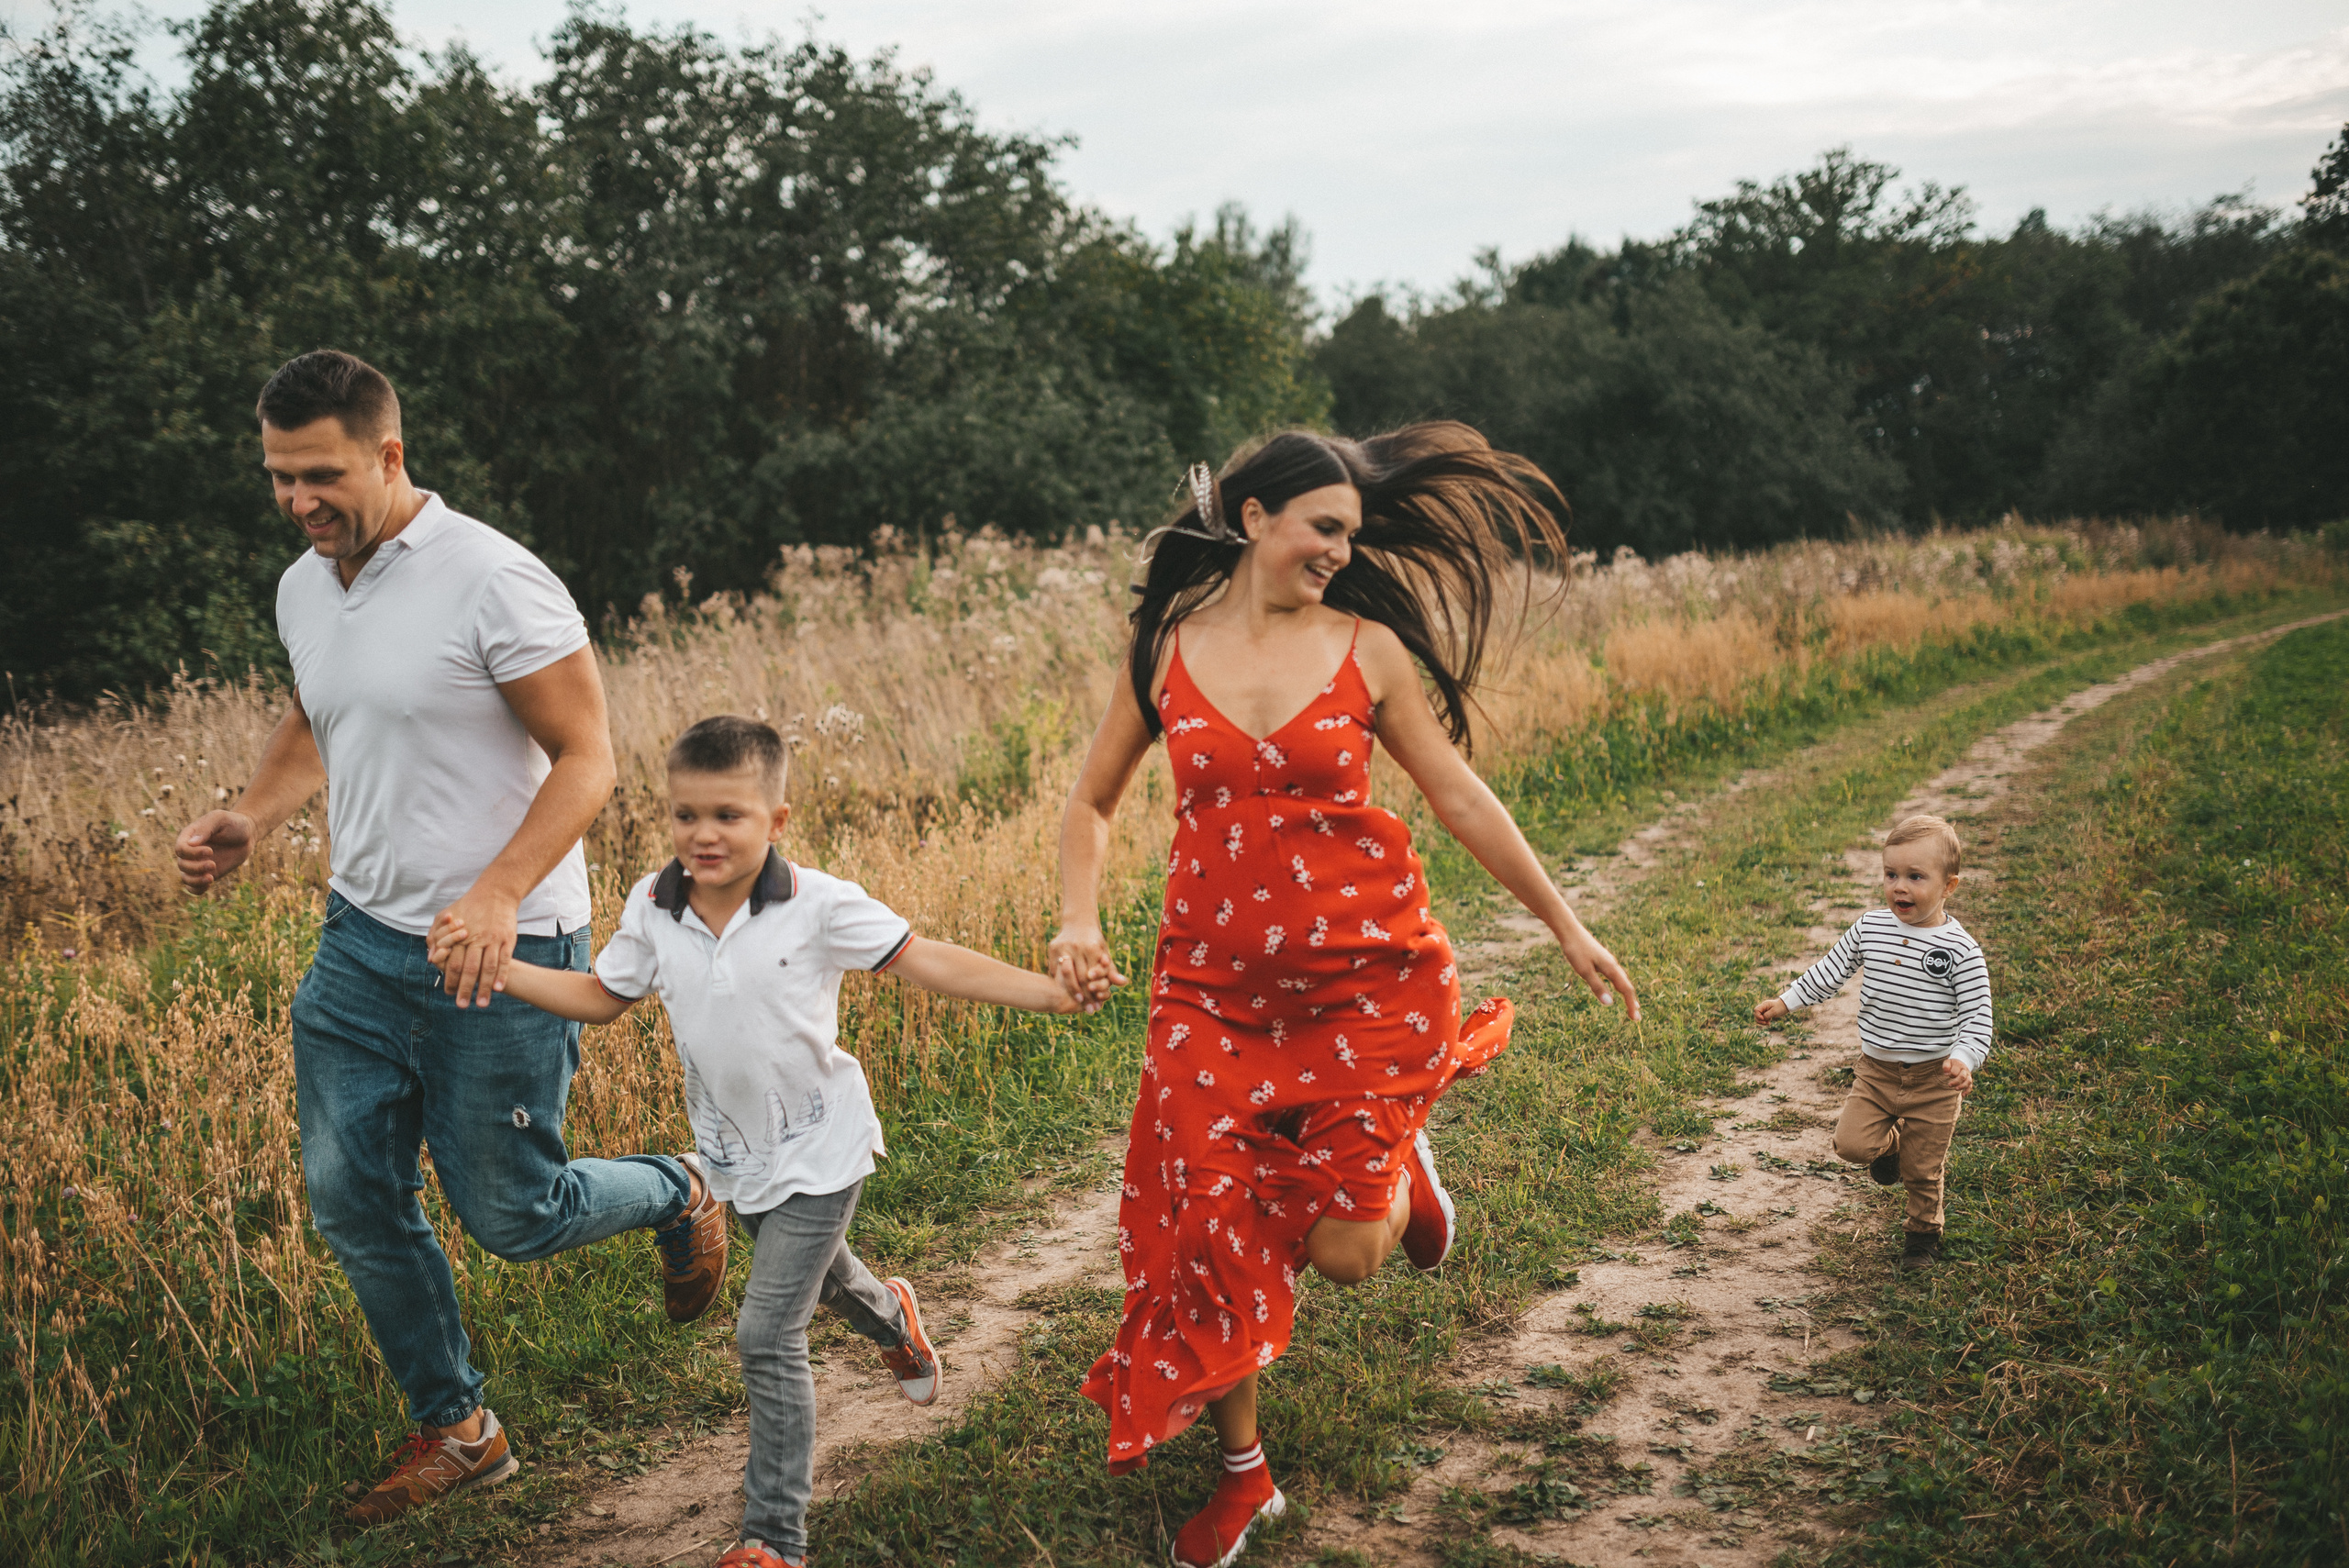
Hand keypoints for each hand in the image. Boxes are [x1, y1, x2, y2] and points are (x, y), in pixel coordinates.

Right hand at [174, 810, 255, 893]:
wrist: (247, 835)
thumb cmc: (233, 823)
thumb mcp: (219, 819)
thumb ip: (205, 828)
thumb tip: (191, 843)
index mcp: (189, 837)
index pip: (180, 849)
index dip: (192, 853)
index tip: (210, 851)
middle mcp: (190, 852)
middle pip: (182, 865)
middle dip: (196, 868)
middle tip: (213, 864)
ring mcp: (197, 864)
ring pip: (186, 878)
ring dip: (196, 881)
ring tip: (211, 878)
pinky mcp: (206, 874)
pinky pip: (193, 887)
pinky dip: (197, 889)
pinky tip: (209, 884)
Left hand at [433, 886, 520, 1008]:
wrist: (496, 893)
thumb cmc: (468, 906)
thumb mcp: (447, 915)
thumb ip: (436, 936)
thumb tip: (431, 959)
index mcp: (460, 935)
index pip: (453, 962)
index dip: (450, 980)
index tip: (449, 994)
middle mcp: (477, 938)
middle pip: (470, 968)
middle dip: (465, 988)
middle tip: (462, 1005)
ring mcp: (494, 939)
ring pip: (488, 967)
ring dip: (484, 987)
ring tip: (482, 1004)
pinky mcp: (508, 939)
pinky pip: (505, 960)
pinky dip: (501, 976)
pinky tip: (498, 989)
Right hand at [1047, 921, 1126, 1014]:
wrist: (1078, 921)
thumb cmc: (1095, 941)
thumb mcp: (1104, 953)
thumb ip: (1112, 969)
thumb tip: (1123, 983)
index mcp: (1092, 948)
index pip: (1094, 976)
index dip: (1096, 992)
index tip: (1098, 1005)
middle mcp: (1077, 947)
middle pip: (1080, 977)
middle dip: (1085, 995)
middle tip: (1089, 1009)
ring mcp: (1063, 946)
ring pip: (1066, 975)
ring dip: (1071, 990)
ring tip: (1076, 1002)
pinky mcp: (1053, 947)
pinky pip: (1055, 968)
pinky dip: (1059, 980)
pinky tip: (1063, 990)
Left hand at [1553, 920, 1640, 1021]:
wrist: (1570, 931)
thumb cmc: (1575, 951)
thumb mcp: (1584, 971)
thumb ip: (1597, 987)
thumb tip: (1610, 1004)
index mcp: (1611, 968)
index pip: (1626, 990)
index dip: (1631, 1005)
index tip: (1636, 1019)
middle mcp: (1613, 964)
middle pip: (1626, 985)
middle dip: (1632, 1001)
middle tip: (1636, 1017)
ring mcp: (1608, 961)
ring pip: (1622, 980)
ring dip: (1627, 993)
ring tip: (1632, 1005)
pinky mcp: (1602, 959)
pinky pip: (1615, 975)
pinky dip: (1620, 985)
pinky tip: (1617, 986)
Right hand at [1755, 997, 1789, 1024]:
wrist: (1786, 1005)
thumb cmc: (1780, 1007)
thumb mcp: (1774, 1012)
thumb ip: (1767, 1015)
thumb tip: (1763, 1019)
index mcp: (1764, 1005)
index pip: (1756, 1010)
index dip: (1758, 1016)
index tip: (1763, 1019)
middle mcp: (1763, 1007)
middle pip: (1756, 1014)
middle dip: (1759, 1020)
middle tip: (1766, 1023)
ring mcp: (1764, 1010)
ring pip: (1759, 1017)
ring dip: (1762, 1021)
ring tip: (1768, 1023)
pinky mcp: (1766, 1013)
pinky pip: (1762, 1018)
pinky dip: (1764, 1021)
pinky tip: (1769, 1022)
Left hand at [1941, 1056, 1974, 1093]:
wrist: (1961, 1062)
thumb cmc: (1952, 1064)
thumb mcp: (1948, 1062)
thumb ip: (1946, 1066)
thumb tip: (1946, 1073)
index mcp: (1959, 1065)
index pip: (1955, 1071)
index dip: (1950, 1074)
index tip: (1946, 1075)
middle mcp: (1965, 1071)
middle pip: (1962, 1077)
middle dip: (1956, 1082)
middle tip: (1949, 1085)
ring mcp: (1968, 1076)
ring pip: (1968, 1081)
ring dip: (1962, 1086)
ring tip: (1956, 1089)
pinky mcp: (1969, 1080)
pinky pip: (1970, 1086)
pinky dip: (1967, 1091)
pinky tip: (1963, 1095)